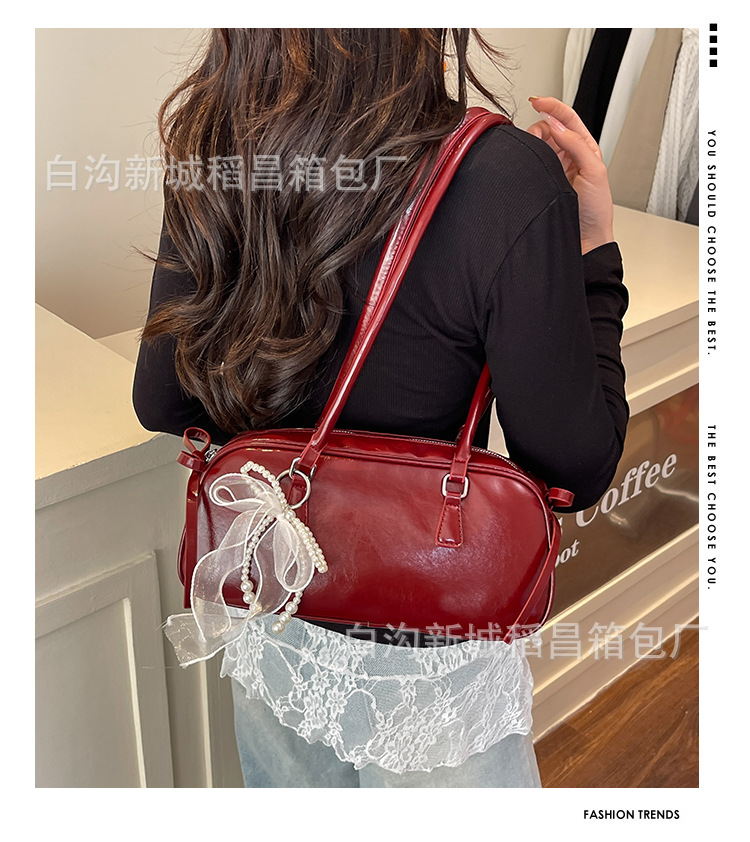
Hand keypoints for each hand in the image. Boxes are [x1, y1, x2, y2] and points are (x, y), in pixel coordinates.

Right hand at [526, 96, 613, 253]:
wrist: (586, 240)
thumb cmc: (596, 211)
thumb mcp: (594, 171)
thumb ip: (576, 145)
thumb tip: (556, 125)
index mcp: (585, 148)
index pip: (567, 118)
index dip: (552, 106)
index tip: (537, 101)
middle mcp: (568, 155)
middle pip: (548, 128)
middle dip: (539, 127)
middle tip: (535, 141)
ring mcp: (554, 168)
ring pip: (537, 145)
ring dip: (532, 144)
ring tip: (533, 158)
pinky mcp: (543, 182)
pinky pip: (532, 163)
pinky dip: (527, 159)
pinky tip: (527, 164)